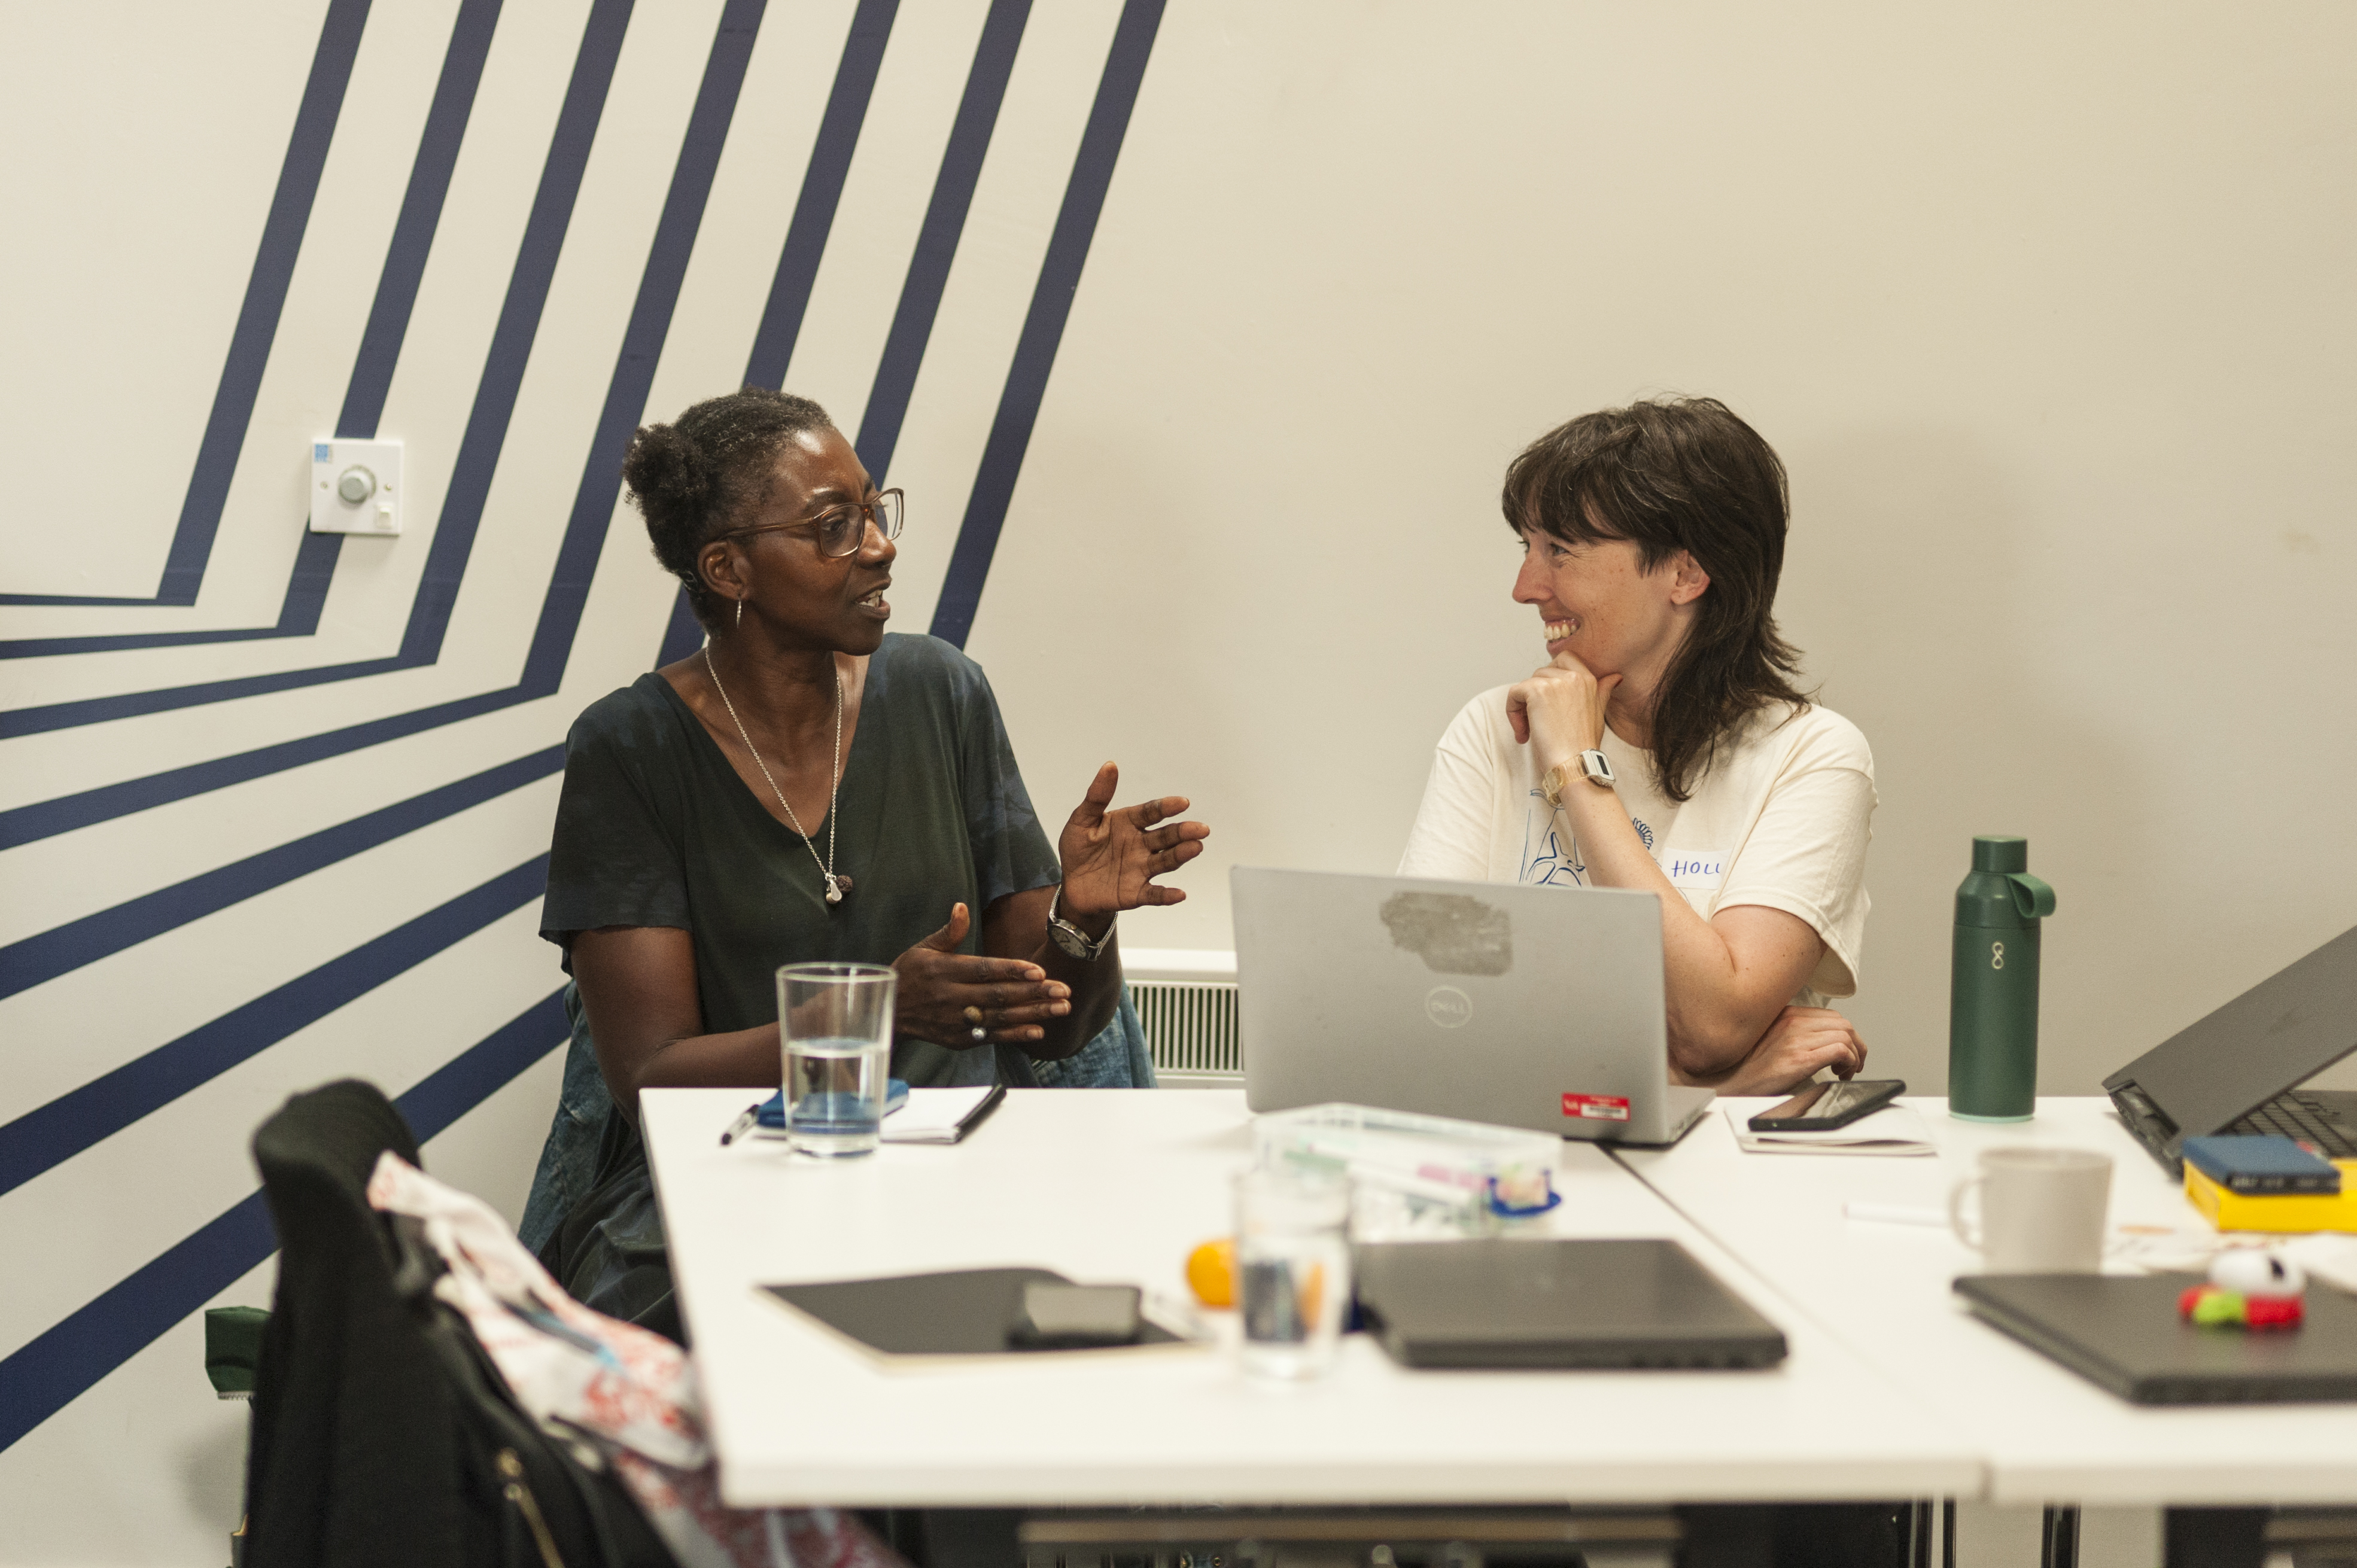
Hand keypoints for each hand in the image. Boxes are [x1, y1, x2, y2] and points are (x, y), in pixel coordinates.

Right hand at [892, 903, 1070, 1048]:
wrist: (889, 1012)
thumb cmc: (909, 974)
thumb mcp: (923, 948)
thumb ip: (948, 932)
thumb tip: (961, 907)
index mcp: (945, 971)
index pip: (984, 970)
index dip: (1012, 971)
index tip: (1039, 971)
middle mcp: (953, 997)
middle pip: (999, 995)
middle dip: (1034, 993)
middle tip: (1063, 990)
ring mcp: (957, 1020)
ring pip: (1000, 1017)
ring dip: (1033, 1013)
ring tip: (1061, 1008)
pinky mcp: (959, 1039)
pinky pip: (992, 1036)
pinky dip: (1015, 1035)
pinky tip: (1038, 1031)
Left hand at [1055, 762, 1209, 920]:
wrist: (1071, 885)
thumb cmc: (1078, 850)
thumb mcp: (1081, 820)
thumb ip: (1097, 796)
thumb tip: (1110, 766)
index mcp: (1129, 823)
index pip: (1151, 812)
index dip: (1166, 807)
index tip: (1182, 803)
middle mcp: (1141, 845)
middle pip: (1165, 836)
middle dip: (1183, 832)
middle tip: (1200, 829)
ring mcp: (1141, 869)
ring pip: (1165, 861)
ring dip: (1181, 855)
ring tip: (1195, 848)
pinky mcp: (1136, 893)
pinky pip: (1154, 894)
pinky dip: (1167, 895)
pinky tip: (1179, 894)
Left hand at [1505, 650, 1621, 773]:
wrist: (1575, 763)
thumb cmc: (1583, 745)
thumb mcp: (1599, 713)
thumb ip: (1603, 691)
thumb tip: (1615, 677)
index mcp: (1588, 679)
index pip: (1563, 659)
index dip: (1550, 677)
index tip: (1547, 702)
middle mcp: (1573, 676)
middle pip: (1541, 673)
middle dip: (1535, 696)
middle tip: (1537, 721)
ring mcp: (1555, 682)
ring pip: (1526, 684)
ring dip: (1523, 708)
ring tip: (1530, 731)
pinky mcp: (1537, 691)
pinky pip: (1514, 693)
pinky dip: (1513, 713)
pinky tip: (1523, 734)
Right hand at [1696, 1006, 1866, 1096]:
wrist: (1727, 1083)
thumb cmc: (1746, 1068)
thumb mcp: (1770, 1040)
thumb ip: (1793, 1033)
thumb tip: (1820, 1043)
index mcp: (1785, 1014)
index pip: (1830, 1016)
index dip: (1844, 1034)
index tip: (1845, 1052)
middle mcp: (1791, 1021)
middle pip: (1843, 1023)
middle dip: (1856, 1044)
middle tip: (1852, 1063)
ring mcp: (1795, 1038)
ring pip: (1845, 1035)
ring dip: (1854, 1055)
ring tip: (1845, 1071)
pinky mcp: (1799, 1058)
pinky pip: (1840, 1050)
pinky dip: (1848, 1062)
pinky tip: (1839, 1074)